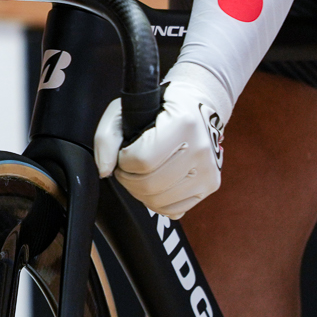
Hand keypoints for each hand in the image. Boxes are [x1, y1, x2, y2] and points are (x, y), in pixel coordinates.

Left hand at [93, 62, 228, 218]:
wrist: (198, 105)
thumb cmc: (159, 106)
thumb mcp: (125, 109)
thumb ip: (106, 137)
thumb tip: (105, 170)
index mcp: (183, 123)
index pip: (142, 160)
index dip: (124, 160)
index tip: (125, 152)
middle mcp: (200, 148)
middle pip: (150, 185)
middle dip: (128, 179)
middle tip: (128, 166)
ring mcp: (208, 169)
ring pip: (159, 201)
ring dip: (140, 192)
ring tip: (141, 174)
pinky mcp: (211, 185)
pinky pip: (174, 210)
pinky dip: (157, 202)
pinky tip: (156, 185)